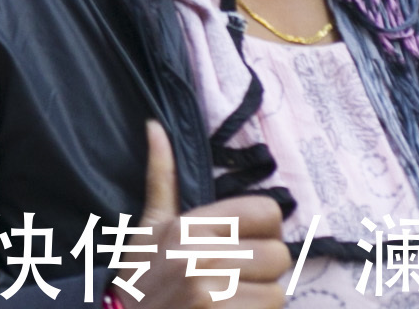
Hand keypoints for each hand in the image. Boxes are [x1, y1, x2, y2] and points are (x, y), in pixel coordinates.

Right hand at [134, 124, 290, 308]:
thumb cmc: (140, 277)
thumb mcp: (148, 227)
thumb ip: (161, 178)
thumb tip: (154, 126)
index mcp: (188, 226)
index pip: (267, 212)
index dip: (266, 228)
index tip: (249, 241)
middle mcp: (199, 256)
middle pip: (278, 254)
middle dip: (264, 269)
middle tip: (239, 276)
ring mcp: (210, 292)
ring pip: (278, 290)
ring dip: (261, 297)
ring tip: (234, 297)